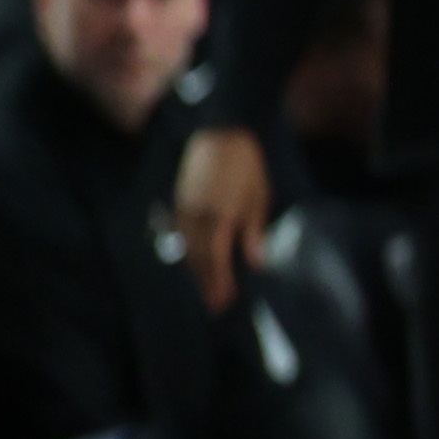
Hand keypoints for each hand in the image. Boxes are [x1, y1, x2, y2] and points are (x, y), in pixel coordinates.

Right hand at [174, 127, 271, 306]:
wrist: (220, 133)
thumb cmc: (246, 165)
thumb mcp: (258, 198)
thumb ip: (253, 232)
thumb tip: (255, 262)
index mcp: (219, 218)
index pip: (216, 260)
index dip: (219, 283)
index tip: (224, 302)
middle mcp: (196, 217)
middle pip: (198, 258)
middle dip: (206, 282)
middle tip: (214, 304)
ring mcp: (184, 209)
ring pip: (187, 247)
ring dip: (196, 269)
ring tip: (205, 286)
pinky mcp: (179, 201)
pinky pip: (182, 234)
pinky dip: (188, 250)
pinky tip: (193, 258)